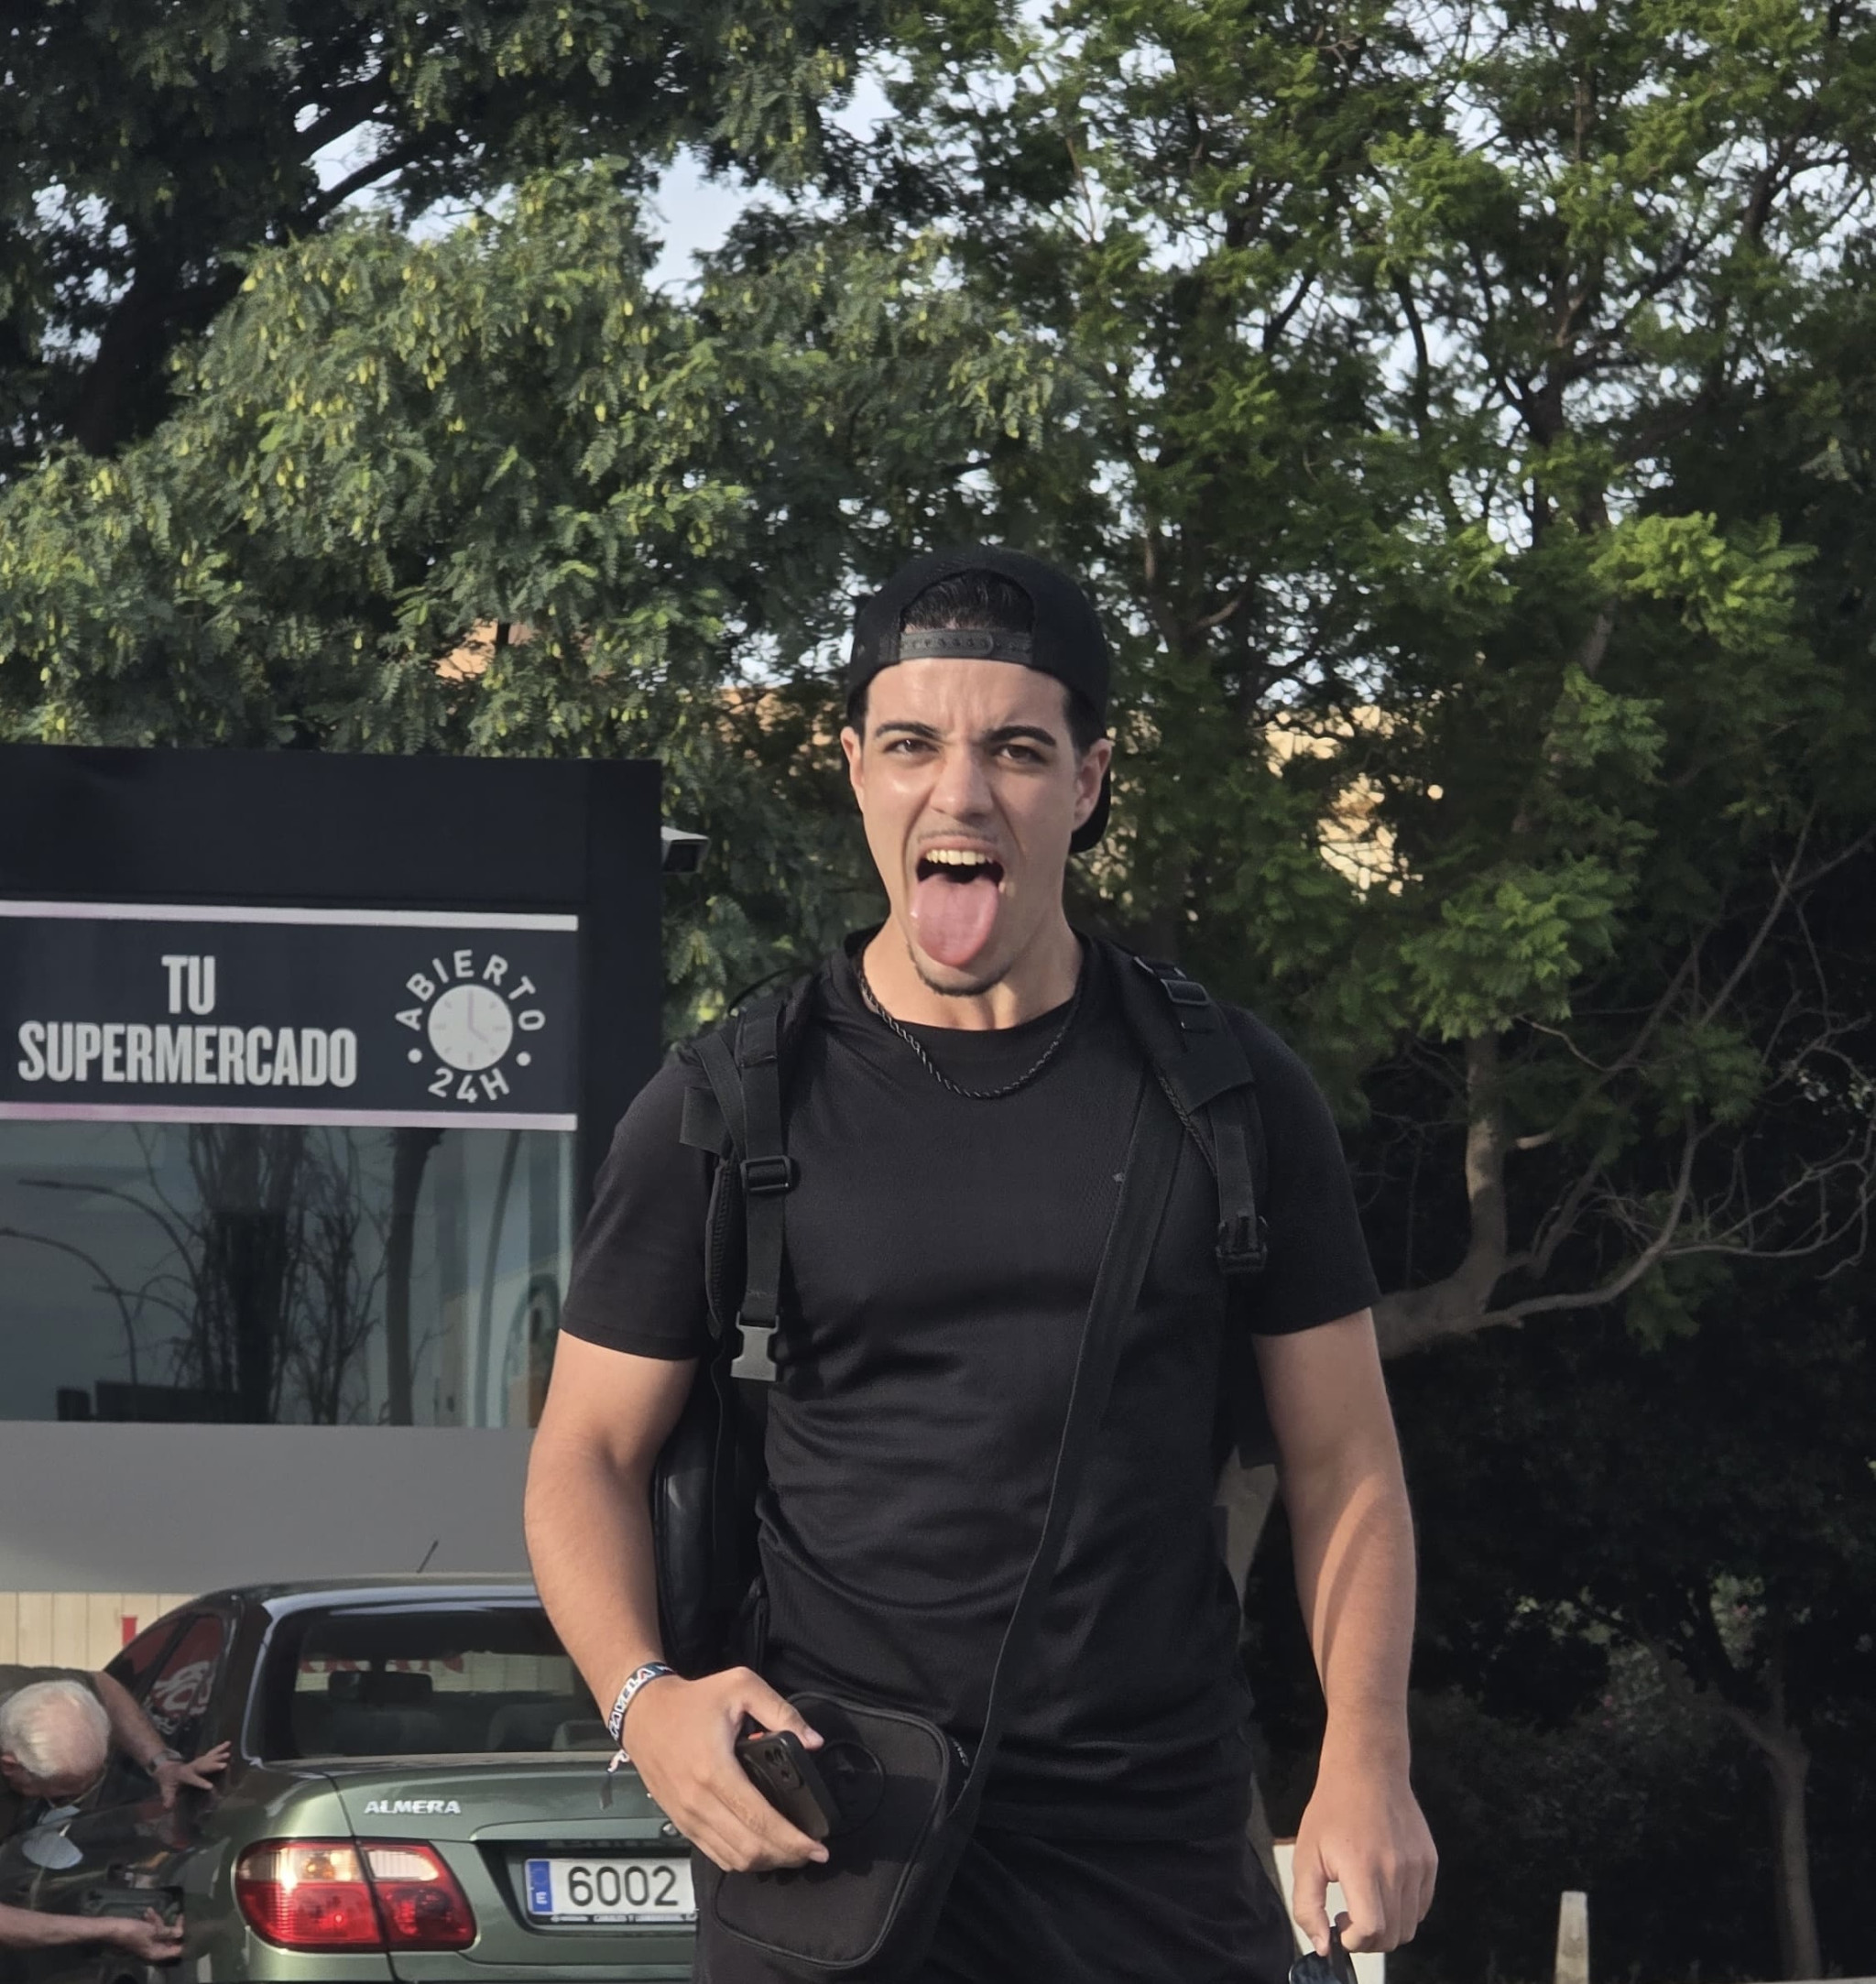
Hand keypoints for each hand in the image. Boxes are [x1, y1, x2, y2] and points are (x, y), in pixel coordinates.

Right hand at [108, 1909, 184, 1964]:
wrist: (113, 1929)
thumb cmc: (133, 1931)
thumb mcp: (153, 1931)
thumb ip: (168, 1932)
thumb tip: (181, 1933)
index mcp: (156, 1953)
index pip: (176, 1950)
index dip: (184, 1941)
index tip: (194, 1929)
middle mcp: (153, 1950)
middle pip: (170, 1940)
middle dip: (172, 1927)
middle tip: (179, 1915)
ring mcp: (148, 1943)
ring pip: (162, 1932)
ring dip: (159, 1921)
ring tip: (151, 1913)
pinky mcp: (144, 1936)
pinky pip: (153, 1929)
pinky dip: (152, 1921)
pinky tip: (148, 1912)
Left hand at [154, 1742, 228, 1806]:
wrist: (167, 1767)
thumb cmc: (168, 1780)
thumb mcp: (166, 1789)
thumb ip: (168, 1797)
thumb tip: (167, 1807)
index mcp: (185, 1774)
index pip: (193, 1779)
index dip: (201, 1782)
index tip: (211, 1787)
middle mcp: (193, 1766)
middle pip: (204, 1765)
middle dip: (213, 1766)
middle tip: (224, 1765)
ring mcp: (198, 1761)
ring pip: (209, 1757)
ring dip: (219, 1756)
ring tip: (228, 1754)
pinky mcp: (202, 1758)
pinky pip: (212, 1752)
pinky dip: (220, 1748)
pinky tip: (228, 1743)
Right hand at [620, 1668, 828, 1873]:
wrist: (643, 1713)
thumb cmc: (692, 1700)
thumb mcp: (741, 1686)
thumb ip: (781, 1711)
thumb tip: (813, 1742)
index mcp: (716, 1771)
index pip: (760, 1820)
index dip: (793, 1840)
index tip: (818, 1847)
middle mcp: (699, 1802)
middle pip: (749, 1849)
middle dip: (786, 1857)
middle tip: (812, 1853)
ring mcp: (688, 1817)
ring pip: (733, 1859)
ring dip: (766, 1862)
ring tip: (792, 1853)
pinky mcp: (681, 1822)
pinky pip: (715, 1854)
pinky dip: (742, 1860)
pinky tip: (761, 1850)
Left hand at [1290, 1752, 1436, 1954]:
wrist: (1367, 1768)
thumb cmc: (1332, 1809)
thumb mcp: (1305, 1854)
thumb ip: (1308, 1905)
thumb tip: (1323, 1946)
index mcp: (1363, 1866)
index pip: (1371, 1929)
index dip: (1353, 1940)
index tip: (1338, 1926)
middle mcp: (1397, 1869)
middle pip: (1392, 1936)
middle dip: (1366, 1939)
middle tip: (1346, 1917)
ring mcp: (1418, 1866)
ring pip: (1408, 1927)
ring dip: (1385, 1929)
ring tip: (1363, 1903)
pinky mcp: (1430, 1861)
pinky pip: (1421, 1907)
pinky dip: (1403, 1912)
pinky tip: (1382, 1891)